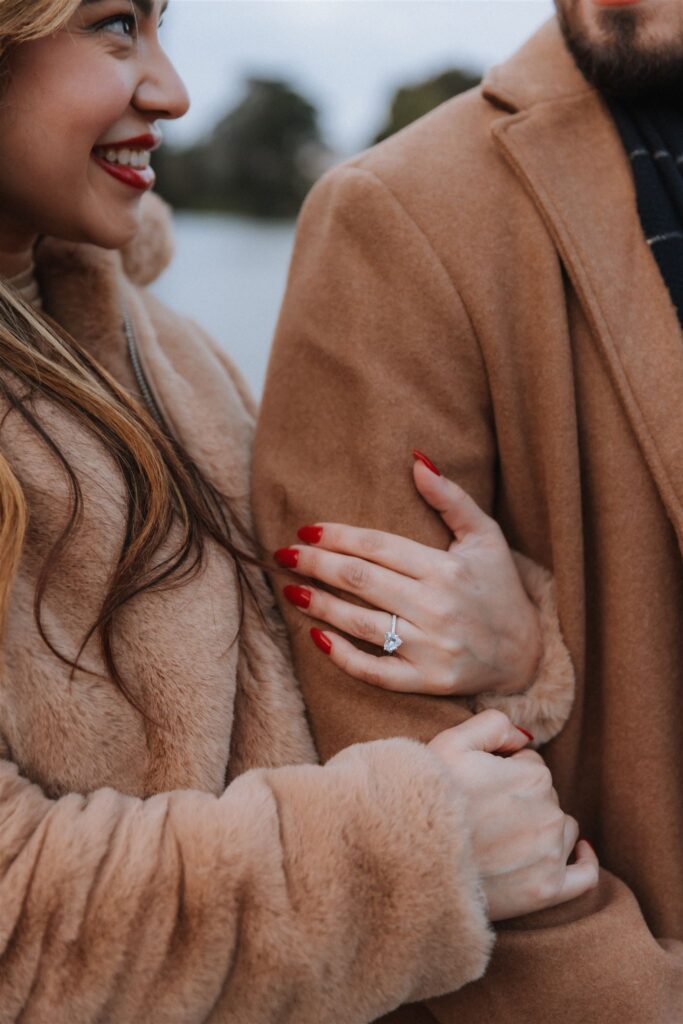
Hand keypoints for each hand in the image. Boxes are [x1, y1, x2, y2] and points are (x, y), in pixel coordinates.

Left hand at [275, 452, 541, 696]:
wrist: (527, 654)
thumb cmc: (499, 587)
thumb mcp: (484, 535)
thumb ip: (450, 498)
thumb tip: (416, 459)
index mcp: (446, 569)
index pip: (378, 546)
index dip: (337, 535)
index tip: (306, 529)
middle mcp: (436, 608)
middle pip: (360, 581)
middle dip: (316, 565)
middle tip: (284, 555)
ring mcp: (430, 648)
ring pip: (360, 622)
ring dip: (318, 605)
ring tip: (289, 590)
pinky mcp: (426, 681)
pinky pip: (374, 671)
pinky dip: (341, 655)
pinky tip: (316, 636)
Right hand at [428, 710, 598, 920]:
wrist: (411, 862)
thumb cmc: (427, 798)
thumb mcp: (451, 743)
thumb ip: (493, 724)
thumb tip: (523, 737)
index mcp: (532, 776)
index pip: (531, 765)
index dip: (504, 772)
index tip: (479, 786)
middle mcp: (550, 813)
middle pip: (546, 797)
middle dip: (521, 800)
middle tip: (482, 814)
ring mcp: (550, 854)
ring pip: (562, 829)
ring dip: (542, 827)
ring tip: (502, 837)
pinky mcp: (548, 891)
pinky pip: (585, 875)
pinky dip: (584, 860)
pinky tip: (580, 851)